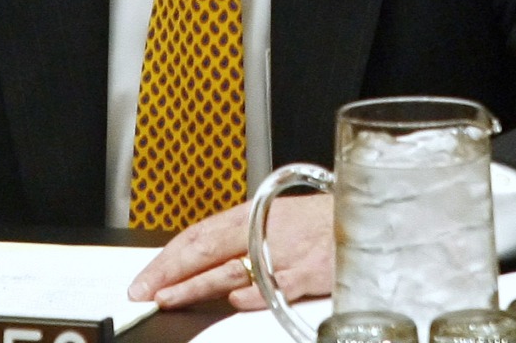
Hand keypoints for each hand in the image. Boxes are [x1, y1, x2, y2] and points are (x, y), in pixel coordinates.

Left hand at [128, 194, 332, 310]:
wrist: (371, 215)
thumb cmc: (326, 220)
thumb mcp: (281, 218)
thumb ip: (246, 237)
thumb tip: (211, 263)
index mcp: (255, 212)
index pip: (200, 233)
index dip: (169, 255)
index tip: (144, 277)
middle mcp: (265, 229)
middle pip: (207, 250)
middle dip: (170, 272)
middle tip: (145, 291)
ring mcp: (285, 252)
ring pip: (230, 271)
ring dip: (195, 287)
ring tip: (169, 299)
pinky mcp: (307, 273)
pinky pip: (272, 287)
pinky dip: (249, 296)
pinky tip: (231, 303)